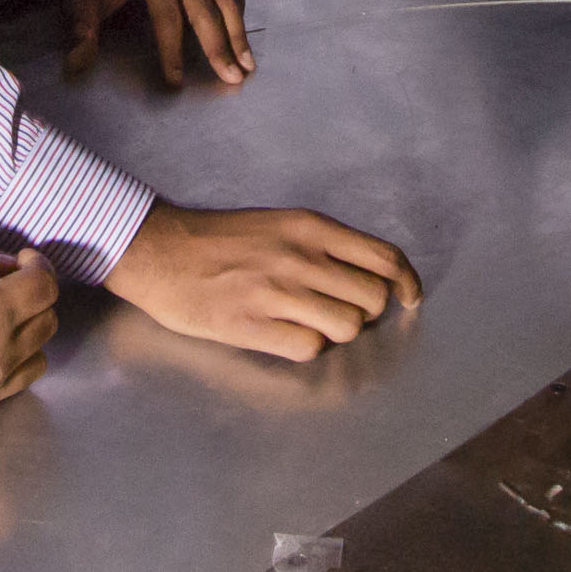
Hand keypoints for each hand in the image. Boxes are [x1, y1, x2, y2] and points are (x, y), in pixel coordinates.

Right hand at [0, 240, 58, 429]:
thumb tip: (11, 268)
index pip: (44, 287)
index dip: (39, 266)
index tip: (24, 261)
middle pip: (47, 322)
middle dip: (34, 298)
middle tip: (7, 286)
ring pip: (37, 358)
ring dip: (25, 334)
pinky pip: (11, 386)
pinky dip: (8, 364)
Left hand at [64, 0, 253, 84]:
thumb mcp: (81, 0)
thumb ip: (81, 31)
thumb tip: (77, 63)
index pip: (168, 19)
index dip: (172, 52)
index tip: (175, 82)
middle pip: (205, 12)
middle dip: (220, 47)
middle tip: (232, 77)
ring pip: (225, 3)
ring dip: (238, 35)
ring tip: (247, 66)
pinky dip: (236, 20)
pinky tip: (242, 44)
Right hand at [102, 202, 420, 361]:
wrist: (160, 251)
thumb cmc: (218, 238)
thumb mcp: (278, 222)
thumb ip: (322, 244)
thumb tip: (366, 274)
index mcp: (310, 227)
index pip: (384, 257)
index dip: (406, 283)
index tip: (410, 298)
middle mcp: (301, 257)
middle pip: (372, 299)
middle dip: (366, 313)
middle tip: (342, 311)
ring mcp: (278, 293)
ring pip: (347, 328)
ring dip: (338, 332)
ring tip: (312, 323)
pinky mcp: (254, 326)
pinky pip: (310, 348)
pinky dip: (308, 347)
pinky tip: (287, 335)